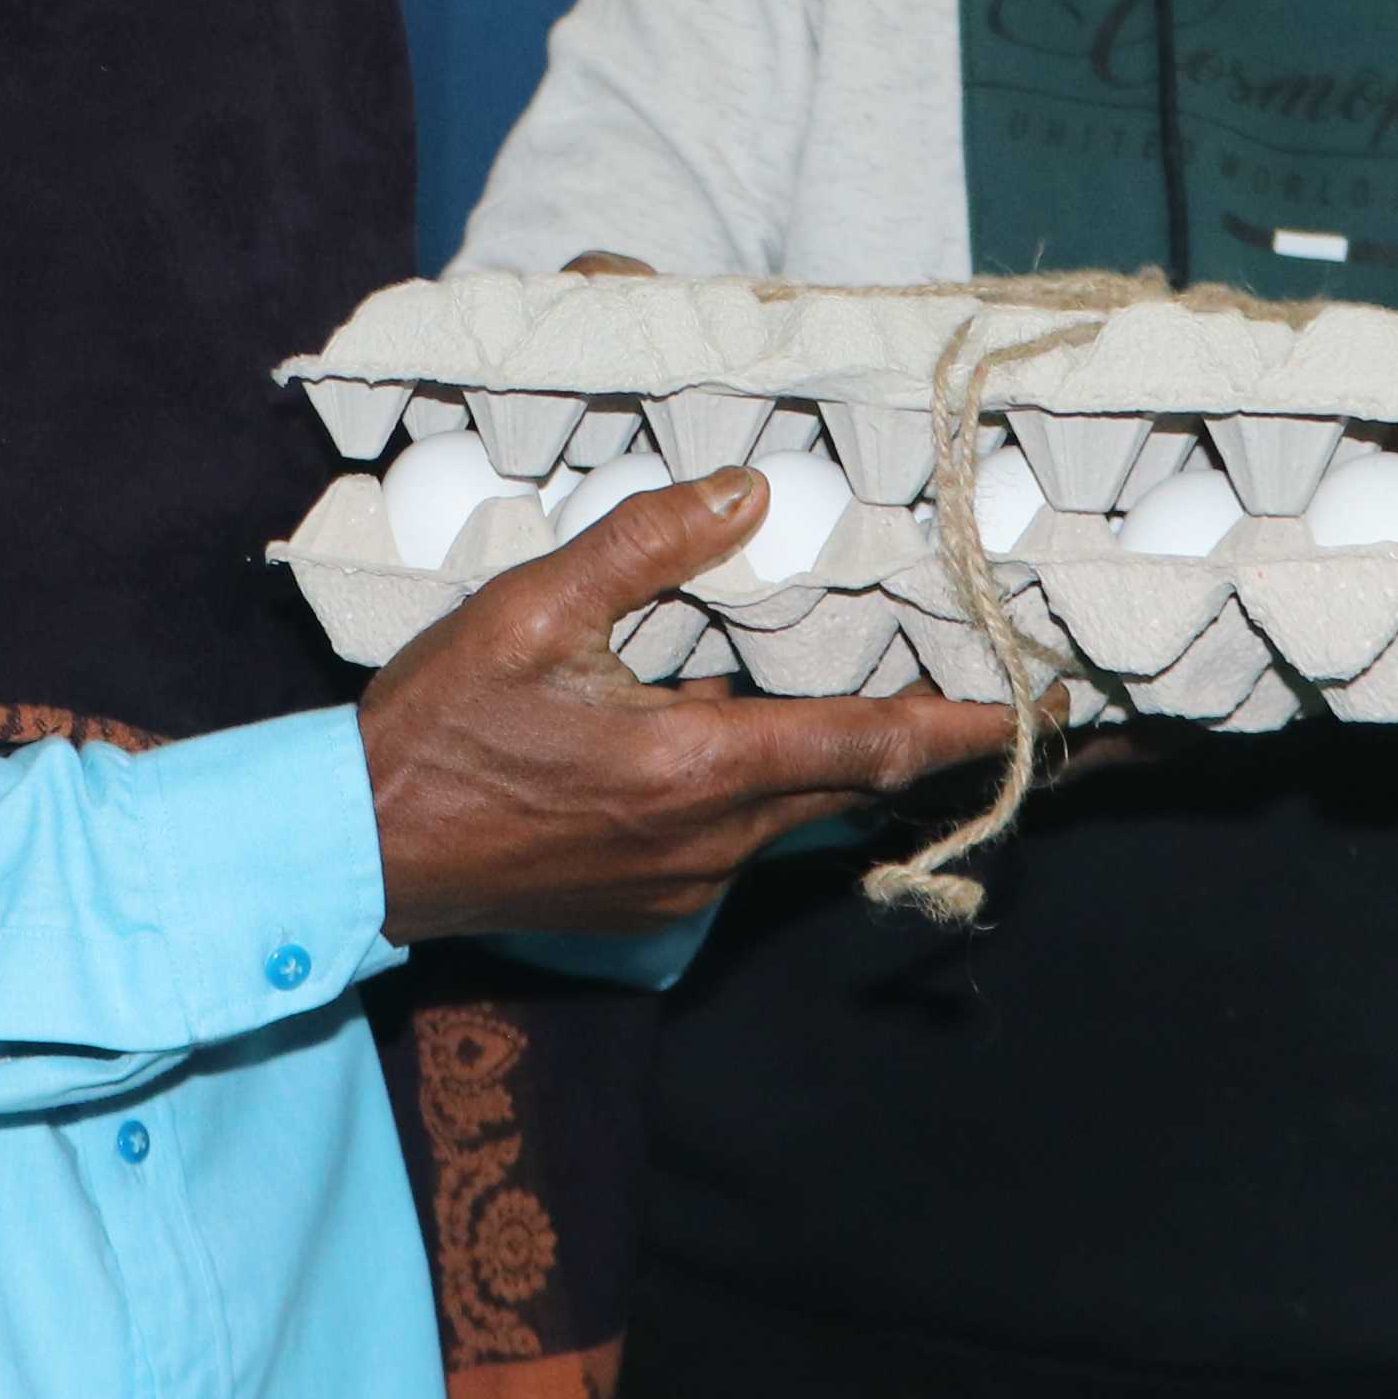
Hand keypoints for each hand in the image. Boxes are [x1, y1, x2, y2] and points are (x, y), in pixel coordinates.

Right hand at [365, 471, 1015, 937]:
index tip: (1040, 707)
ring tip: (846, 686)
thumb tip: (745, 490)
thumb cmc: (435, 727)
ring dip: (827, 755)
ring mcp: (685, 888)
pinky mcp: (655, 909)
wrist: (357, 851)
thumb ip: (644, 545)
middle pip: (852, 784)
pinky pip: (739, 842)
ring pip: (795, 812)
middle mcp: (710, 843)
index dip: (966, 725)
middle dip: (917, 735)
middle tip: (976, 679)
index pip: (871, 745)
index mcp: (695, 766)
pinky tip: (716, 734)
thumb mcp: (528, 610)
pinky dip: (758, 788)